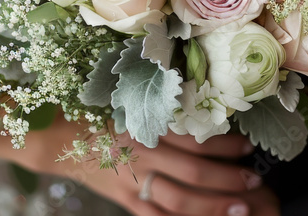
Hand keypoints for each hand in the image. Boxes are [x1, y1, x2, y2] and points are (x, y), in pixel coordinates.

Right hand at [28, 119, 279, 215]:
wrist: (53, 137)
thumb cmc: (93, 112)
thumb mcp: (126, 102)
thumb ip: (160, 111)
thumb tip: (200, 114)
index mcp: (145, 126)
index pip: (194, 140)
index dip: (225, 145)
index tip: (247, 146)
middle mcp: (142, 154)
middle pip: (195, 172)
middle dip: (229, 178)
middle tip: (254, 179)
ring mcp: (132, 180)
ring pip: (181, 200)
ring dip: (214, 204)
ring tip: (240, 207)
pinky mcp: (124, 199)